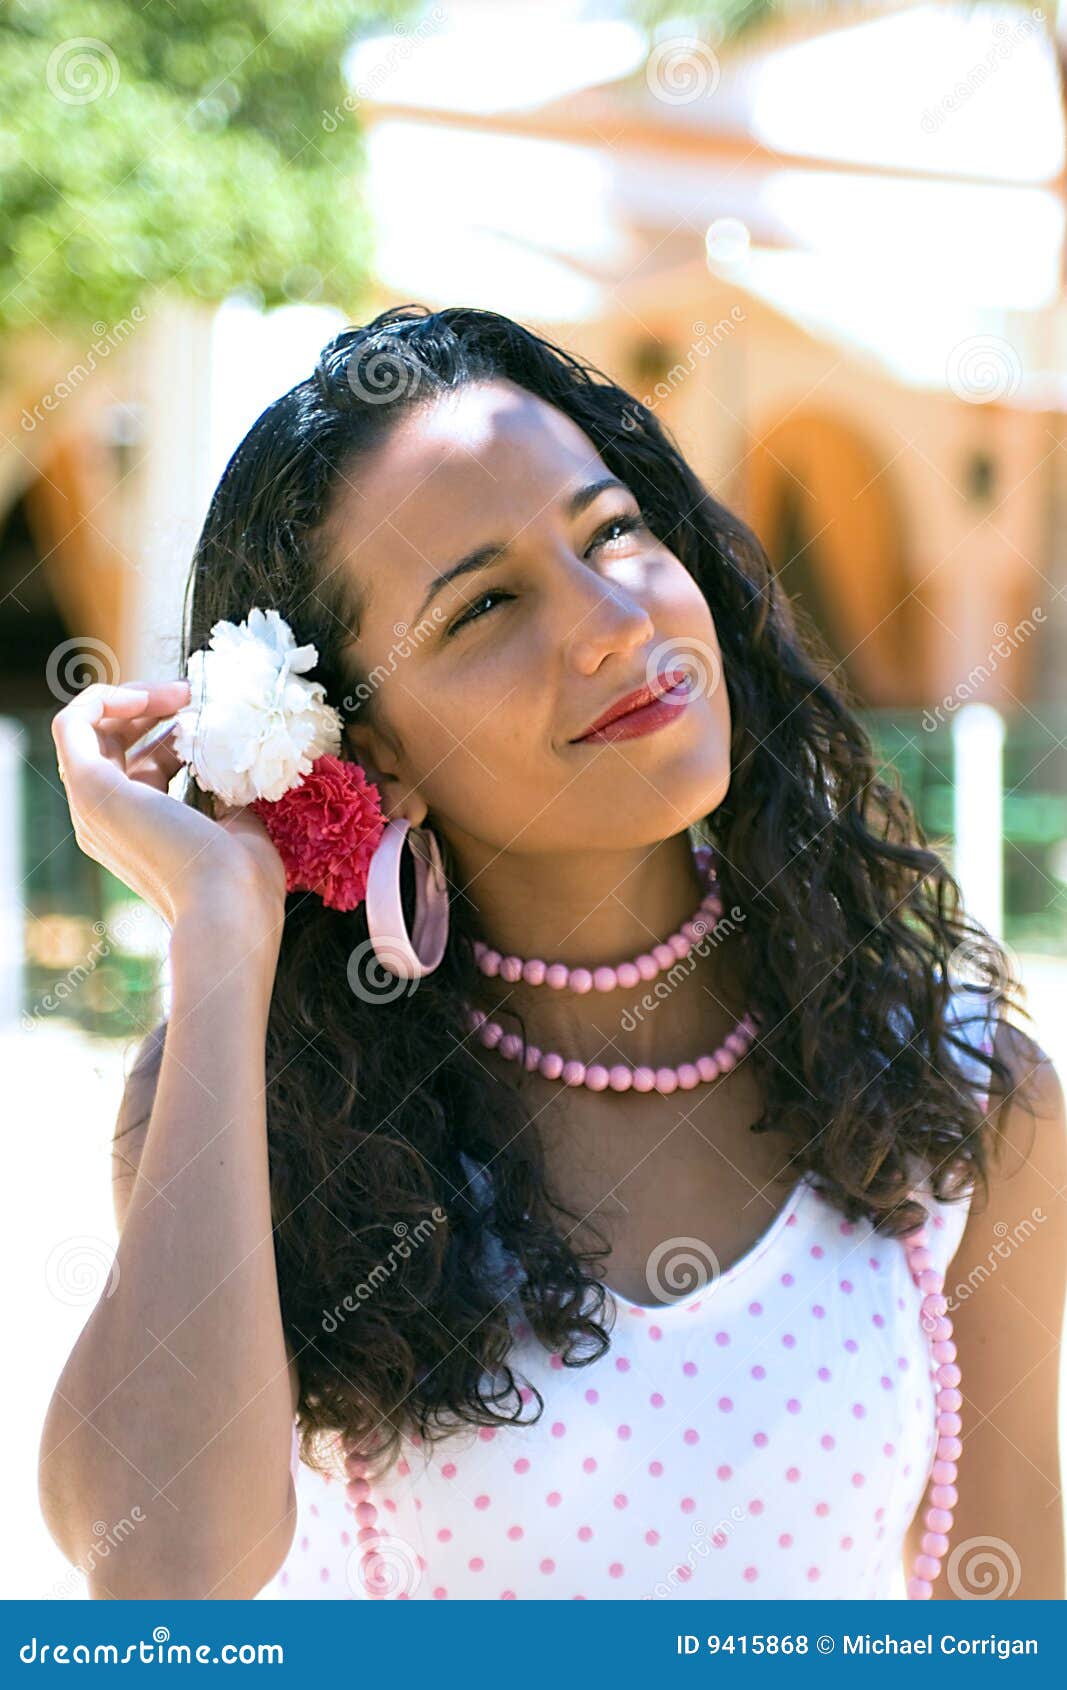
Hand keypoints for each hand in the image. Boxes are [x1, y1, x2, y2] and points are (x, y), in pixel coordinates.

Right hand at [51, 680, 287, 935]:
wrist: (230, 909)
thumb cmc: (242, 882)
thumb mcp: (237, 826)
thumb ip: (224, 793)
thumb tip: (230, 761)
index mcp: (140, 833)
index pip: (144, 766)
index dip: (175, 734)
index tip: (214, 720)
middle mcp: (106, 821)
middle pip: (110, 743)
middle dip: (150, 708)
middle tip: (193, 694)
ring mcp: (93, 807)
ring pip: (89, 729)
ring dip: (133, 698)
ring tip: (182, 692)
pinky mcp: (91, 790)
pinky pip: (72, 723)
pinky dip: (105, 696)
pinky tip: (152, 696)